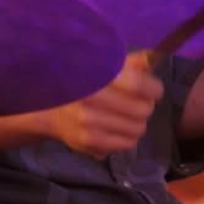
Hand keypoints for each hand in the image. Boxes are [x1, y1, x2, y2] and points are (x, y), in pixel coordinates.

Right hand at [48, 51, 162, 158]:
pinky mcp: (88, 142)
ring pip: (137, 129)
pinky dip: (127, 137)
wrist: (49, 106)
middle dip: (146, 105)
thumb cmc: (82, 80)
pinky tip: (118, 127)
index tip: (154, 89)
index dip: (153, 88)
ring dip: (137, 122)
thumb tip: (154, 59)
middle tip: (138, 102)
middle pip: (142, 110)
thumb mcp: (104, 62)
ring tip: (127, 115)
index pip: (138, 85)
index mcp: (96, 73)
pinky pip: (126, 144)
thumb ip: (131, 61)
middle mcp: (91, 99)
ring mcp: (88, 123)